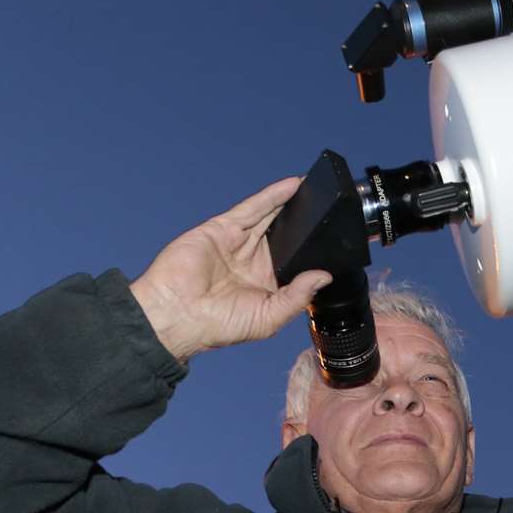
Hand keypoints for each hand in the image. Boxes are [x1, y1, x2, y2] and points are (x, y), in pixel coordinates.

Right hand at [129, 177, 330, 362]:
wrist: (176, 315)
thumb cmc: (217, 326)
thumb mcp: (268, 317)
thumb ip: (297, 296)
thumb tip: (323, 276)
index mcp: (265, 285)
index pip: (293, 262)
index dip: (312, 252)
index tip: (336, 241)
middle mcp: (252, 262)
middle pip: (284, 235)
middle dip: (305, 223)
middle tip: (330, 208)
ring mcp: (237, 243)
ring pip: (270, 217)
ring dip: (292, 203)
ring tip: (317, 189)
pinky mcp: (222, 228)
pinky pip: (252, 208)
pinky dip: (273, 196)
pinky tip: (293, 186)